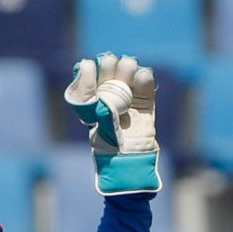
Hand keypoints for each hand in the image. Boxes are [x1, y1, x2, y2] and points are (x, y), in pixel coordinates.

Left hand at [65, 51, 159, 195]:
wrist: (131, 165)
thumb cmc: (108, 149)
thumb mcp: (96, 123)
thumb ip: (92, 97)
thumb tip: (86, 65)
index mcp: (91, 103)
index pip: (87, 77)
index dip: (88, 69)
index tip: (90, 67)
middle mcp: (109, 98)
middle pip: (108, 70)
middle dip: (110, 66)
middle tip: (111, 68)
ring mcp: (128, 100)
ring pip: (126, 73)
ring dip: (126, 67)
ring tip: (128, 71)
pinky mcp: (145, 105)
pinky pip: (145, 84)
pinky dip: (143, 77)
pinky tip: (141, 77)